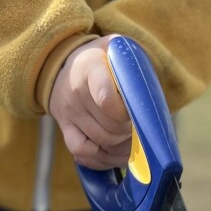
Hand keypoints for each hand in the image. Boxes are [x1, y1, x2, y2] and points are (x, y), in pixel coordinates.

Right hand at [48, 36, 131, 169]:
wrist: (70, 66)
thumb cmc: (104, 60)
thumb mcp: (117, 50)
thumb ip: (132, 68)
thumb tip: (145, 100)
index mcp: (90, 68)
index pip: (106, 100)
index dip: (126, 114)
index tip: (136, 112)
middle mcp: (75, 92)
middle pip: (109, 128)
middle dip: (129, 131)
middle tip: (138, 125)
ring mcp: (68, 114)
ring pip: (101, 144)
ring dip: (122, 147)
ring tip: (132, 138)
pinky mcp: (65, 131)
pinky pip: (84, 154)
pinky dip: (103, 159)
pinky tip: (114, 152)